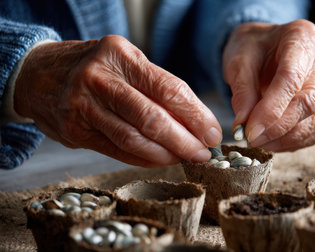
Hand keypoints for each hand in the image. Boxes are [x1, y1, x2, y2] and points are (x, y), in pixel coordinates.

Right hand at [14, 35, 221, 166]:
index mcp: (120, 55)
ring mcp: (83, 106)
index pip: (168, 88)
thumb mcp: (126, 62)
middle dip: (185, 140)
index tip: (213, 132)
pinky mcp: (74, 131)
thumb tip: (196, 121)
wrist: (39, 74)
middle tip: (203, 153)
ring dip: (166, 154)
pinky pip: (117, 151)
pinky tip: (161, 160)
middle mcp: (99, 79)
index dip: (195, 115)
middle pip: (152, 118)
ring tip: (186, 157)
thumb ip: (157, 87)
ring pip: (134, 139)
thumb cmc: (95, 68)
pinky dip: (144, 159)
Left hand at [223, 20, 314, 151]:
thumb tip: (243, 127)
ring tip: (261, 143)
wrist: (263, 47)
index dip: (271, 109)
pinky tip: (276, 142)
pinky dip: (299, 140)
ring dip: (289, 138)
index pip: (292, 78)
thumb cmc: (252, 50)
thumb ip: (242, 92)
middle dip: (279, 127)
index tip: (250, 130)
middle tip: (252, 139)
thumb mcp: (238, 62)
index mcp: (302, 37)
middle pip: (310, 100)